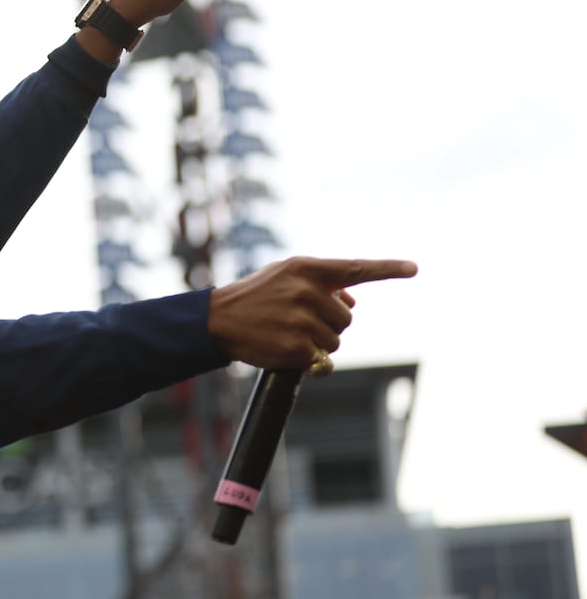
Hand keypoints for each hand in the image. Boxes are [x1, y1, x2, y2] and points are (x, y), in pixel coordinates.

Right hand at [207, 257, 417, 369]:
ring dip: (319, 343)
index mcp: (306, 268)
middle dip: (329, 323)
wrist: (217, 319)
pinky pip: (322, 360)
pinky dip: (311, 361)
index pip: (355, 269)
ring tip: (288, 333)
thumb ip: (320, 283)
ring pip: (336, 340)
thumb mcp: (283, 276)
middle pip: (347, 317)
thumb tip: (353, 301)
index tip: (413, 268)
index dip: (387, 269)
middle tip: (298, 320)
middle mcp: (307, 291)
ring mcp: (302, 320)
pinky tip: (288, 350)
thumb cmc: (254, 296)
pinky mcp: (297, 347)